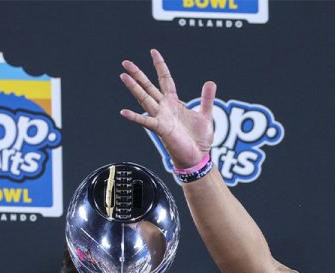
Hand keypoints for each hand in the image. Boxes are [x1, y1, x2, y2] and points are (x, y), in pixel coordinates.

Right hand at [120, 49, 215, 168]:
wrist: (197, 158)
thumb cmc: (199, 140)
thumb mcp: (205, 115)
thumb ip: (206, 99)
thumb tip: (210, 82)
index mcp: (174, 103)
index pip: (165, 80)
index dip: (160, 66)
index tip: (153, 52)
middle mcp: (164, 108)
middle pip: (149, 87)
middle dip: (138, 74)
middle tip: (126, 62)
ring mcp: (161, 118)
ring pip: (145, 99)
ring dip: (134, 88)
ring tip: (123, 76)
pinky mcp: (161, 129)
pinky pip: (146, 122)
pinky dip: (135, 117)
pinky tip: (124, 112)